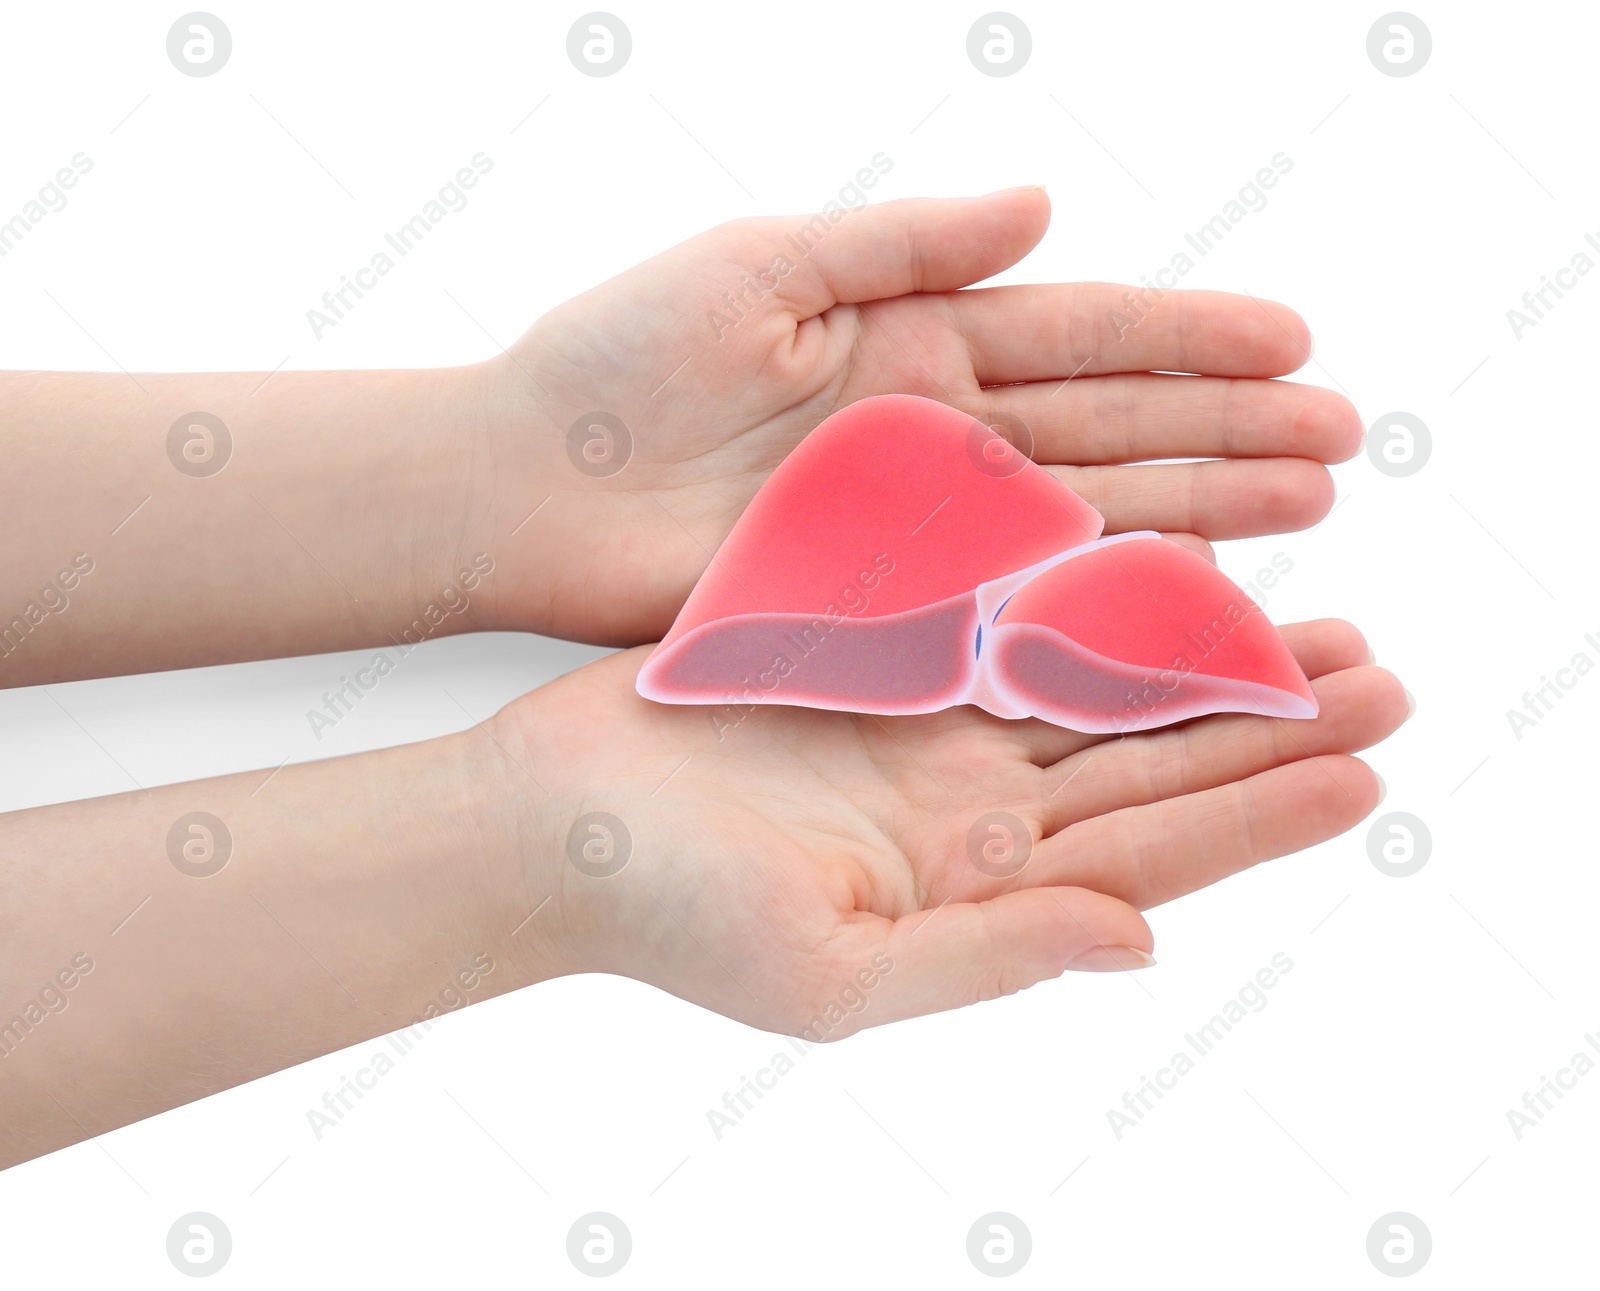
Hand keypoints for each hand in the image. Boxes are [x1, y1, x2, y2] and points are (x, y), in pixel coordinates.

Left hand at [477, 187, 1362, 644]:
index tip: (1293, 341)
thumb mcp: (760, 266)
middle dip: (1226, 434)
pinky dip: (1095, 606)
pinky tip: (1182, 601)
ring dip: (1194, 516)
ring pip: (1082, 520)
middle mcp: (936, 436)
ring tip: (1302, 514)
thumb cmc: (618, 362)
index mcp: (914, 340)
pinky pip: (1010, 608)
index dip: (1190, 338)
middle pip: (1109, 431)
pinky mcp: (882, 607)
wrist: (527, 486)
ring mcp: (918, 527)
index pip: (1083, 334)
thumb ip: (901, 243)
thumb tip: (1044, 205)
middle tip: (1339, 443)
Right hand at [498, 618, 1405, 1033]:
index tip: (1361, 772)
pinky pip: (1002, 613)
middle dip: (1266, 724)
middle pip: (1149, 762)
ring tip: (1304, 613)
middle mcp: (972, 810)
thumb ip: (989, 956)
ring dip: (1198, 652)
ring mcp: (929, 730)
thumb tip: (1138, 942)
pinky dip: (1081, 587)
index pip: (1151, 853)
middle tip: (1381, 675)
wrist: (555, 824)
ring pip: (1093, 681)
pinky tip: (1152, 557)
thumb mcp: (835, 972)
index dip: (1258, 814)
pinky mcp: (878, 656)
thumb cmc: (673, 916)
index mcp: (976, 889)